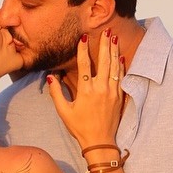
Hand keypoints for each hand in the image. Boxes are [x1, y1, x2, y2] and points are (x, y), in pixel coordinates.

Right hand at [46, 31, 125, 154]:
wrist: (100, 141)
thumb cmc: (79, 127)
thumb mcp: (63, 111)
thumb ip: (56, 93)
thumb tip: (51, 76)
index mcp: (86, 91)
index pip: (84, 65)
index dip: (83, 50)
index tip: (84, 37)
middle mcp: (100, 89)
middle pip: (103, 62)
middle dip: (105, 44)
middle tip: (107, 31)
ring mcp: (112, 92)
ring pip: (114, 67)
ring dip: (114, 52)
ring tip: (115, 38)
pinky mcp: (119, 97)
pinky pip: (121, 78)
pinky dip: (120, 66)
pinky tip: (120, 57)